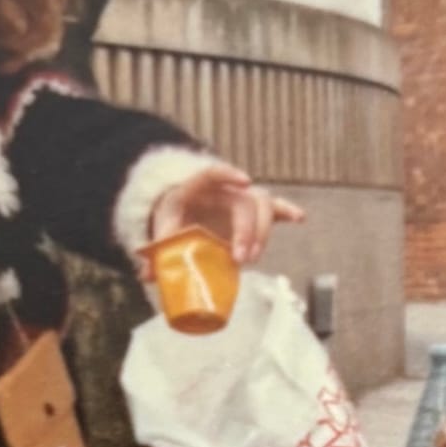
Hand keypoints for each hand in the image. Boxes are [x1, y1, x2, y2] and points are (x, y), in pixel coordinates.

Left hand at [148, 160, 305, 263]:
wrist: (184, 210)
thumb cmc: (174, 218)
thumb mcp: (162, 229)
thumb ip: (157, 250)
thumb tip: (146, 273)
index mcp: (197, 188)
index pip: (213, 173)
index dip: (229, 173)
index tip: (245, 181)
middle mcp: (225, 191)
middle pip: (245, 201)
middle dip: (247, 230)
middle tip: (241, 258)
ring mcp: (241, 200)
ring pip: (262, 205)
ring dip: (262, 233)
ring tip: (252, 257)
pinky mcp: (251, 213)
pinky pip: (273, 209)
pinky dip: (286, 212)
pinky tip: (299, 218)